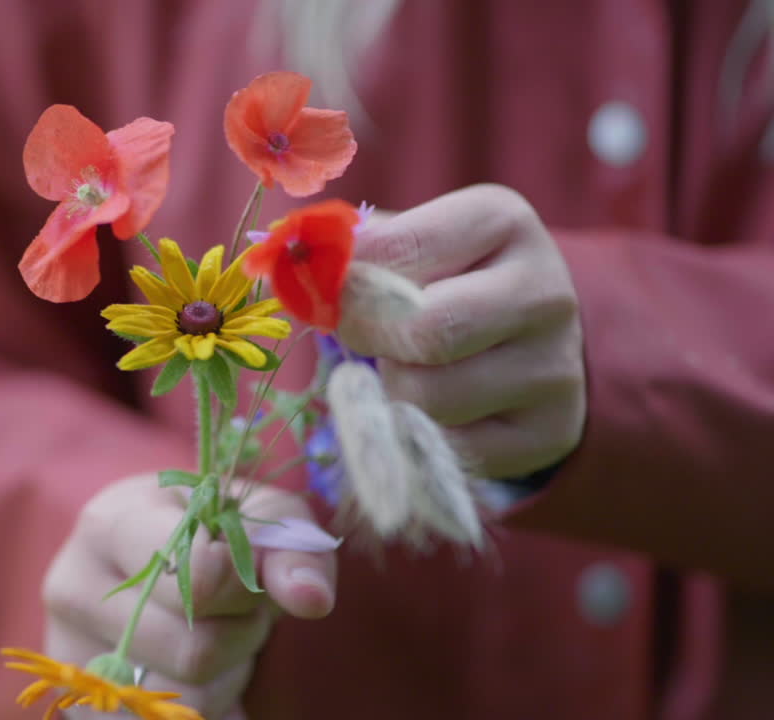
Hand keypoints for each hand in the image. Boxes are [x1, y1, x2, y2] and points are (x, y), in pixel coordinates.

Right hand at [43, 474, 335, 719]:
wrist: (152, 554)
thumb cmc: (212, 532)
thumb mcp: (262, 520)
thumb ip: (295, 551)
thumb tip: (312, 599)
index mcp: (112, 523)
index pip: (195, 574)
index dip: (243, 587)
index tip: (244, 571)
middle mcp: (73, 585)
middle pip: (195, 648)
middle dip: (241, 634)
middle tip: (238, 608)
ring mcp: (68, 651)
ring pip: (183, 700)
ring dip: (224, 676)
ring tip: (213, 636)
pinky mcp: (79, 704)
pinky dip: (202, 707)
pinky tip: (190, 673)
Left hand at [339, 184, 585, 477]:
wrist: (536, 344)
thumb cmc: (451, 282)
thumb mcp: (417, 244)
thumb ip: (358, 249)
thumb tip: (290, 256)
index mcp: (503, 222)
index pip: (400, 247)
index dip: (344, 277)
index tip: (323, 290)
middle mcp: (543, 291)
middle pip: (424, 329)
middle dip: (368, 337)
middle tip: (358, 335)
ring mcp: (553, 367)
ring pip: (429, 397)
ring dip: (394, 390)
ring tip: (407, 369)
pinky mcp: (549, 432)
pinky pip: (448, 449)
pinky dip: (420, 434)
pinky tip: (433, 410)